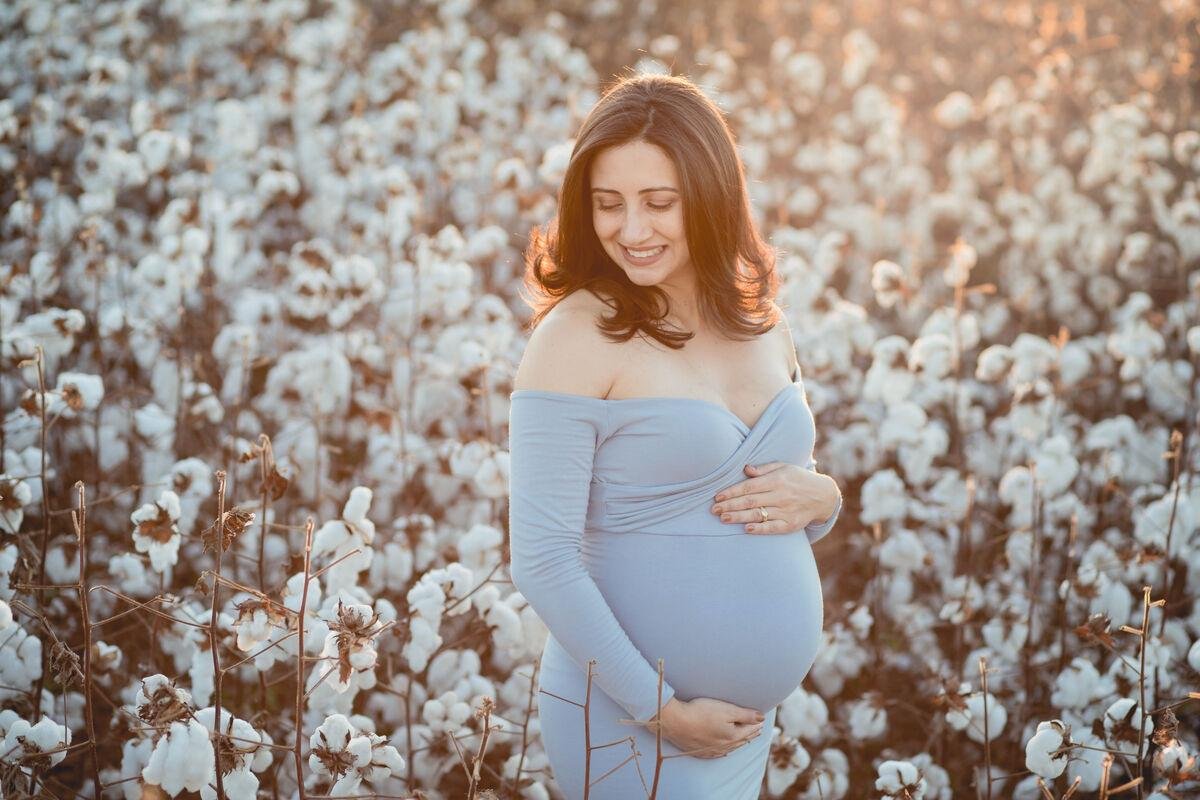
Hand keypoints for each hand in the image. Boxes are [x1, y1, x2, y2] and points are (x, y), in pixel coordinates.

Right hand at [649, 697, 765, 758]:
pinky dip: (725, 749)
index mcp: (732, 736)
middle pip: (741, 739)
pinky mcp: (700, 751)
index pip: (749, 729)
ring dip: (739, 742)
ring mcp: (711, 750)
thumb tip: (761, 718)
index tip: (762, 721)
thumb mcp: (726, 710)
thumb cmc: (700, 712)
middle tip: (757, 729)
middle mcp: (723, 746)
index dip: (756, 724)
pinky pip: (718, 752)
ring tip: (744, 738)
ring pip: (730, 747)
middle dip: (750, 733)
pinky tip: (725, 750)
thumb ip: (745, 715)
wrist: (675, 722)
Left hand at [710, 462, 839, 534]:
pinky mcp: (791, 525)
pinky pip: (773, 528)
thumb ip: (764, 469)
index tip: (717, 496)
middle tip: (714, 510)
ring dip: (739, 517)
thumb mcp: (784, 467)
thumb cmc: (798, 479)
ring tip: (723, 519)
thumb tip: (745, 469)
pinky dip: (760, 529)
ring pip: (759, 515)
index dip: (732, 491)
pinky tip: (747, 529)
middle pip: (751, 501)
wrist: (823, 495)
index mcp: (777, 480)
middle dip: (731, 505)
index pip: (750, 486)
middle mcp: (781, 495)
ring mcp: (786, 511)